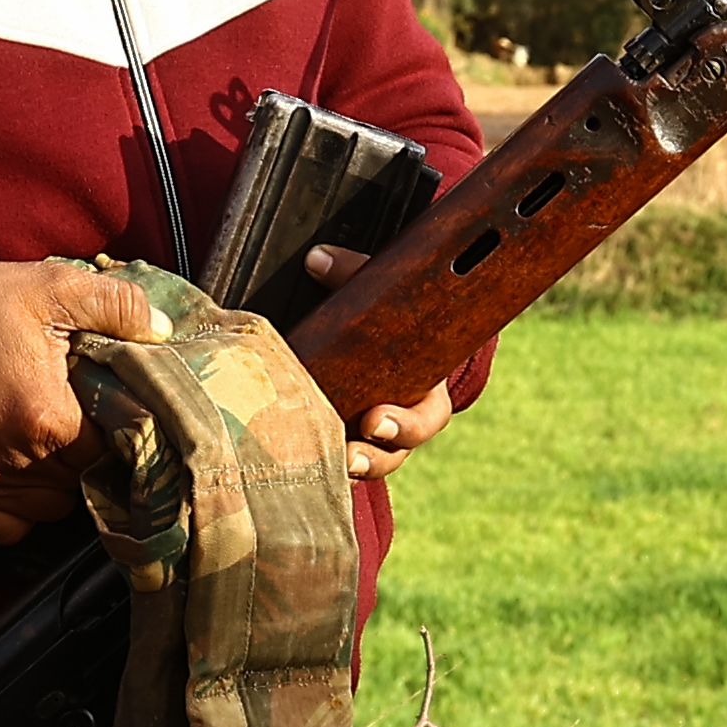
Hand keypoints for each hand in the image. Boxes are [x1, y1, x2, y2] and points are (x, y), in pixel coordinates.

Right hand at [0, 259, 168, 543]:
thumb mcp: (46, 286)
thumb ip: (113, 304)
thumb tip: (161, 331)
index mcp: (52, 418)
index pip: (115, 445)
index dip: (120, 426)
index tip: (111, 408)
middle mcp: (23, 462)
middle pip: (86, 479)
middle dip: (91, 453)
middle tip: (81, 421)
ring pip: (54, 508)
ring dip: (61, 484)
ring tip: (53, 448)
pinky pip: (9, 529)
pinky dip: (22, 512)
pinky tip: (23, 478)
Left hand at [304, 244, 458, 482]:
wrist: (382, 332)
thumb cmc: (389, 316)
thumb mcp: (380, 294)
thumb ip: (352, 275)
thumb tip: (316, 259)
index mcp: (424, 391)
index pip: (427, 418)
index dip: (405, 426)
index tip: (375, 421)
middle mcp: (400, 422)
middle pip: (395, 451)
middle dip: (373, 456)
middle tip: (350, 451)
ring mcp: (372, 437)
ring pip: (369, 463)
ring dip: (350, 467)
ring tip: (326, 465)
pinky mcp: (343, 438)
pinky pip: (335, 461)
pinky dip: (323, 466)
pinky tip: (299, 467)